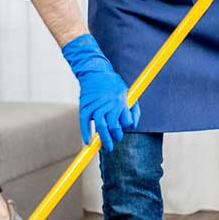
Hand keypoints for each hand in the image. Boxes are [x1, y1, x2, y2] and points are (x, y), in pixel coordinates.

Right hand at [61, 33, 139, 148]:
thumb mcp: (129, 93)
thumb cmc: (114, 84)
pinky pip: (84, 122)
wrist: (96, 72)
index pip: (126, 122)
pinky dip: (85, 133)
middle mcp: (109, 104)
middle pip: (114, 127)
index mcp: (121, 102)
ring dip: (104, 139)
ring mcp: (96, 106)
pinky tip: (88, 142)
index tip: (123, 129)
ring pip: (101, 127)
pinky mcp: (85, 106)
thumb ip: (134, 110)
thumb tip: (133, 125)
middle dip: (116, 136)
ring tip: (107, 147)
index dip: (126, 127)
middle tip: (116, 140)